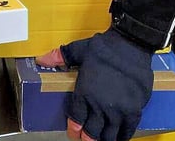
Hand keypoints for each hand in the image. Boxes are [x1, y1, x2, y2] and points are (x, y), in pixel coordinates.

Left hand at [36, 29, 152, 140]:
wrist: (131, 44)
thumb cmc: (104, 47)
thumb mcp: (78, 49)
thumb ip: (60, 57)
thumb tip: (40, 59)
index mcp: (84, 93)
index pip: (75, 119)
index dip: (74, 129)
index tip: (74, 132)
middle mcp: (99, 106)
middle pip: (91, 133)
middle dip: (87, 138)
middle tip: (87, 138)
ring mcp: (117, 110)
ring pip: (109, 136)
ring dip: (104, 138)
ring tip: (102, 137)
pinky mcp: (134, 110)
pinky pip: (127, 131)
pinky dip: (122, 137)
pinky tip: (120, 137)